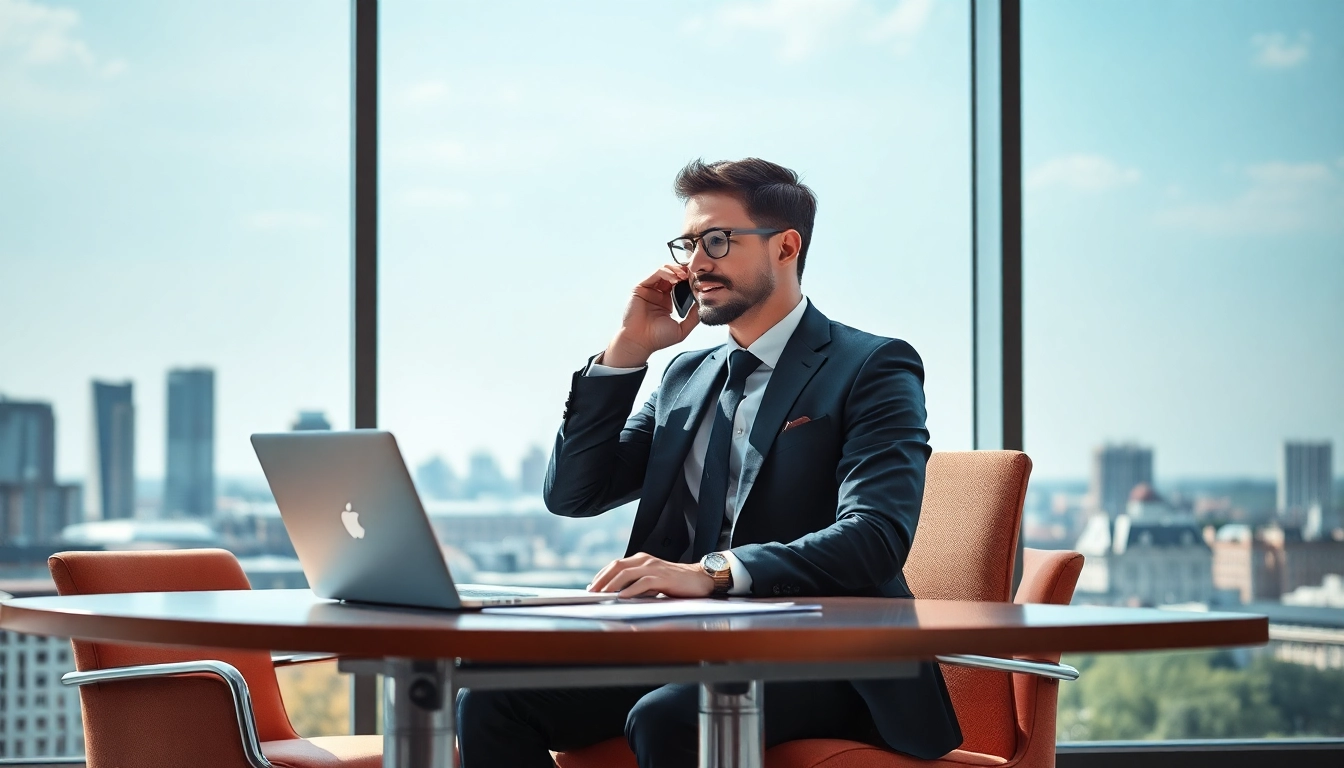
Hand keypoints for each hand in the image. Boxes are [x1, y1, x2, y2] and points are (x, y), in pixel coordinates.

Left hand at [588, 552, 713, 597]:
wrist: (700, 579)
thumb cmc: (675, 582)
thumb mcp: (652, 581)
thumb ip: (637, 584)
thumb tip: (618, 594)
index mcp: (641, 560)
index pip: (615, 564)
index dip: (602, 575)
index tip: (592, 586)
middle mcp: (646, 560)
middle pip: (617, 566)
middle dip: (602, 579)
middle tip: (592, 591)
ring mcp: (654, 567)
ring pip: (627, 573)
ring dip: (612, 584)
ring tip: (602, 594)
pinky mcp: (664, 577)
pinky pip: (643, 582)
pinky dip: (631, 590)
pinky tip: (623, 597)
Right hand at [602, 264, 700, 368]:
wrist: (640, 341)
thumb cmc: (657, 339)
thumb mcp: (682, 329)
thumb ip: (693, 317)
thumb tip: (703, 304)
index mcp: (667, 302)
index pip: (679, 285)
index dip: (689, 280)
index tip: (699, 280)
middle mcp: (658, 294)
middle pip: (673, 275)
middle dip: (684, 272)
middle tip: (693, 274)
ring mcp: (650, 290)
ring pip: (664, 271)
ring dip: (676, 270)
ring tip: (684, 275)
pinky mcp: (641, 288)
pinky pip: (655, 274)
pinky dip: (666, 272)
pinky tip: (675, 278)